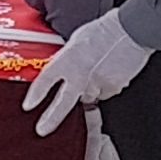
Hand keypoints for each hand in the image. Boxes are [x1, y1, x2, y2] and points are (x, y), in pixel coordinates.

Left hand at [19, 12, 149, 132]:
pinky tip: (108, 71)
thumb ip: (66, 58)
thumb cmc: (105, 30)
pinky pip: (104, 93)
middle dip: (51, 118)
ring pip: (88, 95)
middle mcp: (81, 75)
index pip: (47, 80)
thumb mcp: (76, 40)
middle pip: (63, 103)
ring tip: (96, 70)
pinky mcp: (113, 89)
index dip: (36, 95)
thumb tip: (61, 68)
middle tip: (42, 129)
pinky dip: (104, 86)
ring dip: (88, 88)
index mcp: (69, 59)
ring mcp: (98, 84)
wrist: (131, 30)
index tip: (29, 106)